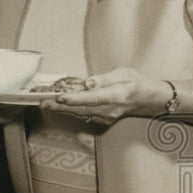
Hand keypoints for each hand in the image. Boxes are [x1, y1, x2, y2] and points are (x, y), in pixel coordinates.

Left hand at [39, 67, 169, 125]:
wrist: (149, 100)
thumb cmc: (136, 82)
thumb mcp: (124, 73)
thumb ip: (104, 78)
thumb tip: (88, 83)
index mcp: (116, 95)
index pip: (92, 98)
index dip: (75, 99)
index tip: (60, 97)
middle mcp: (110, 109)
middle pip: (82, 109)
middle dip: (60, 107)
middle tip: (43, 103)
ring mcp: (106, 117)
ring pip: (81, 114)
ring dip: (62, 110)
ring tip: (45, 104)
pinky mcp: (103, 119)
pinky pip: (84, 115)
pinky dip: (70, 111)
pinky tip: (58, 107)